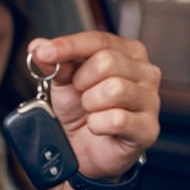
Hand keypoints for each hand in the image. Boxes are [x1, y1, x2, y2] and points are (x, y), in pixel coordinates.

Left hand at [29, 32, 160, 179]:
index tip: (44, 53)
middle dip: (82, 82)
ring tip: (91, 111)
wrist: (83, 149)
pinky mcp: (148, 128)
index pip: (99, 40)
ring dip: (91, 104)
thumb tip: (39, 46)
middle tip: (81, 95)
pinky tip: (98, 127)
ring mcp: (151, 100)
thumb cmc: (80, 111)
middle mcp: (146, 72)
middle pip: (107, 62)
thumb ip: (55, 61)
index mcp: (128, 52)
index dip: (69, 46)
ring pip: (114, 89)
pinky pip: (117, 119)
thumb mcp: (64, 81)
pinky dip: (97, 125)